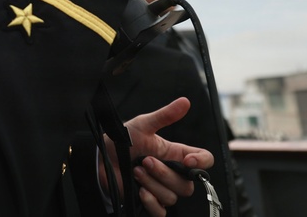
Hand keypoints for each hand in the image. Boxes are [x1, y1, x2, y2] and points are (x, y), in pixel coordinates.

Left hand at [100, 97, 213, 216]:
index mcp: (176, 154)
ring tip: (136, 171)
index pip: (204, 161)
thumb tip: (185, 102)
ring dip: (152, 184)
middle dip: (164, 173)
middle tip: (145, 161)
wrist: (102, 158)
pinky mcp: (150, 202)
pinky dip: (150, 202)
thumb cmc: (123, 140)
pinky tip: (139, 190)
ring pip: (172, 196)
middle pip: (187, 184)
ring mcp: (162, 189)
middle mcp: (173, 173)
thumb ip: (165, 115)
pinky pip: (160, 211)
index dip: (201, 162)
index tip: (187, 160)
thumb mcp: (143, 125)